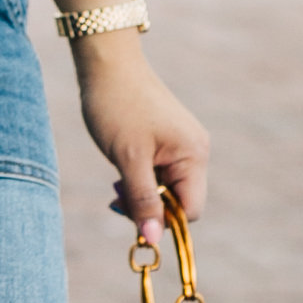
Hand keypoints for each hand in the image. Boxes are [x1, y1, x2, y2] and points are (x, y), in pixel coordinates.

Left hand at [71, 34, 209, 245]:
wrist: (106, 63)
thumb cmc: (117, 107)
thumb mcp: (128, 160)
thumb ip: (143, 200)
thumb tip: (155, 239)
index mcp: (194, 155)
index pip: (190, 210)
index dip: (163, 220)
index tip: (130, 213)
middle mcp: (196, 150)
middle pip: (180, 201)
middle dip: (148, 205)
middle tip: (115, 195)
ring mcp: (182, 143)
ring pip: (167, 187)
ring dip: (141, 191)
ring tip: (116, 179)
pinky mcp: (168, 139)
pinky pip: (160, 171)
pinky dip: (141, 177)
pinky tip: (122, 167)